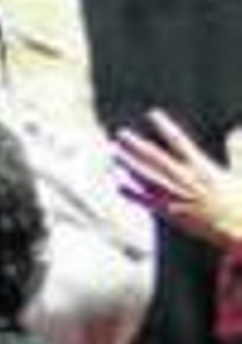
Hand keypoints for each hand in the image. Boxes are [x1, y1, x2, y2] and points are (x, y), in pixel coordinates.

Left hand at [114, 108, 241, 248]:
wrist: (237, 229)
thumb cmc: (240, 201)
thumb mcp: (240, 173)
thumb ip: (237, 150)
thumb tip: (236, 130)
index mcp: (202, 167)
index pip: (180, 141)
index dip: (165, 127)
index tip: (153, 114)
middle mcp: (186, 180)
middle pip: (156, 158)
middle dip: (137, 145)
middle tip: (121, 134)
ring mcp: (176, 197)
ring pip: (148, 178)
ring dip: (130, 166)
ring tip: (114, 155)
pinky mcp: (172, 214)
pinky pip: (148, 202)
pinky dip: (134, 195)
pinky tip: (119, 186)